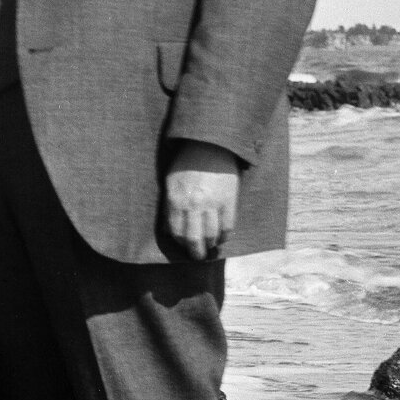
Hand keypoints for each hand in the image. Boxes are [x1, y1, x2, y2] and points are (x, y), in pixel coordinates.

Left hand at [164, 143, 240, 258]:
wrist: (211, 143)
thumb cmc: (187, 162)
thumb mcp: (170, 181)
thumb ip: (169, 205)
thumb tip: (169, 230)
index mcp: (176, 199)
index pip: (176, 232)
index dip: (180, 243)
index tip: (183, 247)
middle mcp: (194, 204)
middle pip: (194, 239)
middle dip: (195, 252)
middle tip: (198, 256)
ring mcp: (213, 203)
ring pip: (211, 235)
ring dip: (210, 245)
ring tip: (210, 247)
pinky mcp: (229, 200)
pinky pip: (228, 226)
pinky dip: (225, 236)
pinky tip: (222, 237)